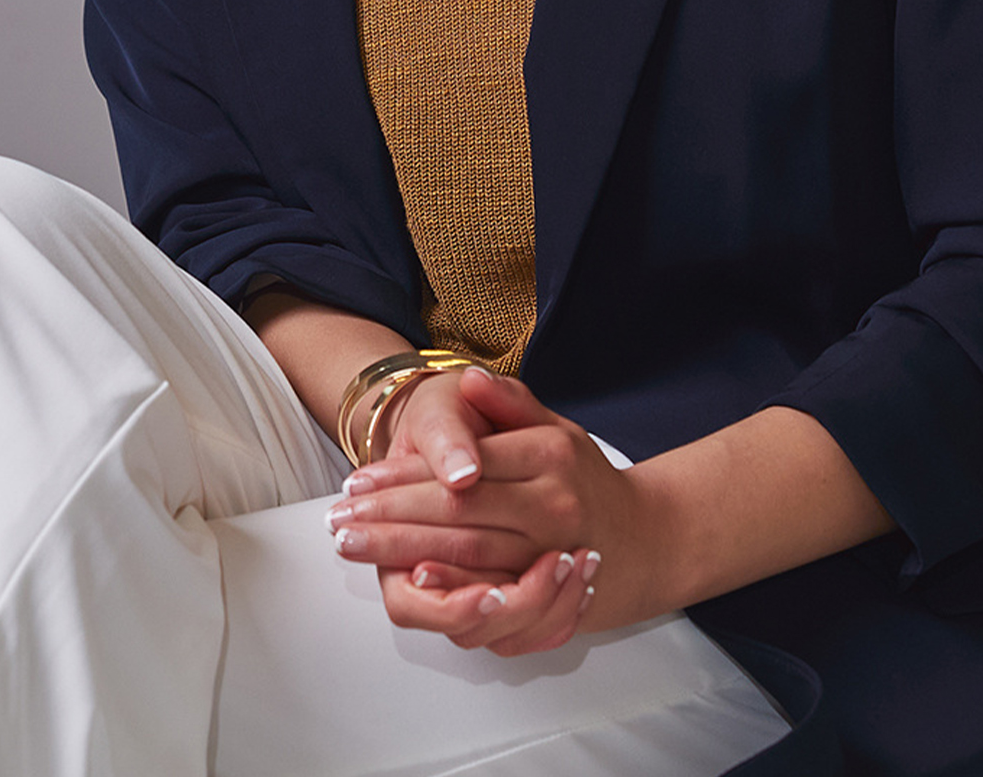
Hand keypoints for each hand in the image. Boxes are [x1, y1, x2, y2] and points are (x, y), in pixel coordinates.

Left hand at [327, 369, 665, 653]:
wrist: (644, 540)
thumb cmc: (585, 479)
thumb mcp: (556, 426)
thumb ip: (510, 403)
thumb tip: (471, 380)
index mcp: (549, 457)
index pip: (462, 468)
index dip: (405, 476)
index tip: (358, 479)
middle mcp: (551, 508)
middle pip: (456, 515)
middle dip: (389, 518)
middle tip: (338, 519)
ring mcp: (550, 559)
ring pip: (465, 560)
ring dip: (401, 553)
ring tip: (355, 544)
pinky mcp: (547, 600)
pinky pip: (489, 603)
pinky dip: (444, 595)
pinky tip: (407, 585)